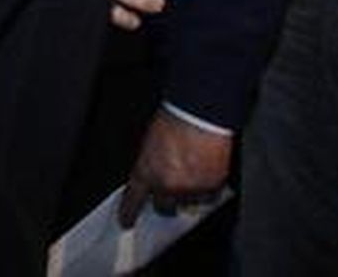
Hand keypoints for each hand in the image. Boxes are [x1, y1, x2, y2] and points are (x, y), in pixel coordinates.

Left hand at [118, 109, 232, 227]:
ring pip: (188, 204)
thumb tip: (155, 178)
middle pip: (164, 208)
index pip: (133, 200)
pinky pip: (208, 198)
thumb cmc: (173, 120)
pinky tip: (206, 174)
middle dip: (165, 203)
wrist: (199, 115)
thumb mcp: (150, 143)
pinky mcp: (211, 188)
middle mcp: (166, 186)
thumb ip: (150, 164)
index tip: (126, 222)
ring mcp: (189, 189)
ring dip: (188, 194)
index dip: (129, 213)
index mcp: (145, 172)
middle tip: (170, 194)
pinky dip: (207, 190)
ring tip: (192, 172)